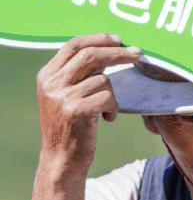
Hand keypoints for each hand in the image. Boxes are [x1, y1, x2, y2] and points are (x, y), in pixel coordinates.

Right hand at [35, 34, 139, 171]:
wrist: (61, 160)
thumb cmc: (72, 127)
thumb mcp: (67, 96)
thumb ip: (78, 75)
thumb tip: (107, 51)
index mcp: (47, 75)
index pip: (73, 45)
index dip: (98, 39)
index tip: (118, 39)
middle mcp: (51, 83)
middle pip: (90, 56)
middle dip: (117, 53)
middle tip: (138, 54)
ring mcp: (61, 96)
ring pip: (103, 80)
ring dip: (113, 96)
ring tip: (106, 110)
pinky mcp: (74, 110)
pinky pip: (107, 97)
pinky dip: (113, 108)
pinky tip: (106, 119)